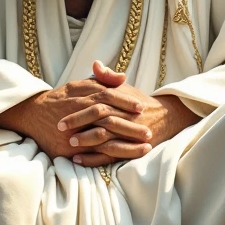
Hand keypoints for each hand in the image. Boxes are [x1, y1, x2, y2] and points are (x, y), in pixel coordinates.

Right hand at [0, 74, 149, 161]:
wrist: (33, 115)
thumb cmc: (61, 99)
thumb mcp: (80, 85)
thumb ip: (102, 80)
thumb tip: (122, 78)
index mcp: (82, 95)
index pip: (108, 96)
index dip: (125, 102)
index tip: (141, 107)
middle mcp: (78, 113)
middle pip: (109, 119)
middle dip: (130, 126)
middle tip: (149, 131)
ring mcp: (74, 132)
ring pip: (103, 138)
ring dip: (126, 144)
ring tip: (145, 148)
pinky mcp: (70, 148)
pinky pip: (92, 154)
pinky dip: (108, 156)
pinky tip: (123, 159)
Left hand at [57, 61, 199, 166]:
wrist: (165, 119)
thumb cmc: (137, 103)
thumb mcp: (123, 88)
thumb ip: (107, 77)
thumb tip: (95, 64)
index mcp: (121, 101)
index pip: (98, 102)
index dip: (78, 108)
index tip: (60, 112)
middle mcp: (125, 117)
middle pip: (100, 119)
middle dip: (79, 123)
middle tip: (60, 127)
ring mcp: (128, 135)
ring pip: (106, 139)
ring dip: (86, 142)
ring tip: (69, 144)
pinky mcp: (130, 150)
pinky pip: (110, 157)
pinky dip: (93, 159)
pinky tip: (78, 159)